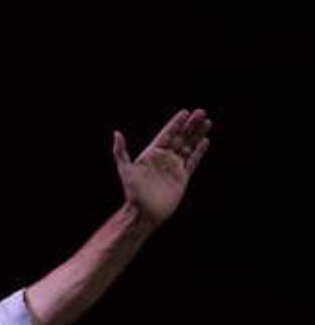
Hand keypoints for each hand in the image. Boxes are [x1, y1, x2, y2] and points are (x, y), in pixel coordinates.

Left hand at [112, 108, 211, 229]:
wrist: (144, 213)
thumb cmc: (132, 192)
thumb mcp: (125, 169)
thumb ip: (121, 151)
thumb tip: (117, 133)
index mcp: (151, 154)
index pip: (166, 134)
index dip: (175, 124)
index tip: (185, 112)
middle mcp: (163, 159)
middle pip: (180, 138)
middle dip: (190, 125)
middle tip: (201, 111)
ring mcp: (173, 168)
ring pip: (188, 147)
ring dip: (197, 134)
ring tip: (207, 121)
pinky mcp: (182, 178)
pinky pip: (193, 161)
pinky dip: (199, 151)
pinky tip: (205, 141)